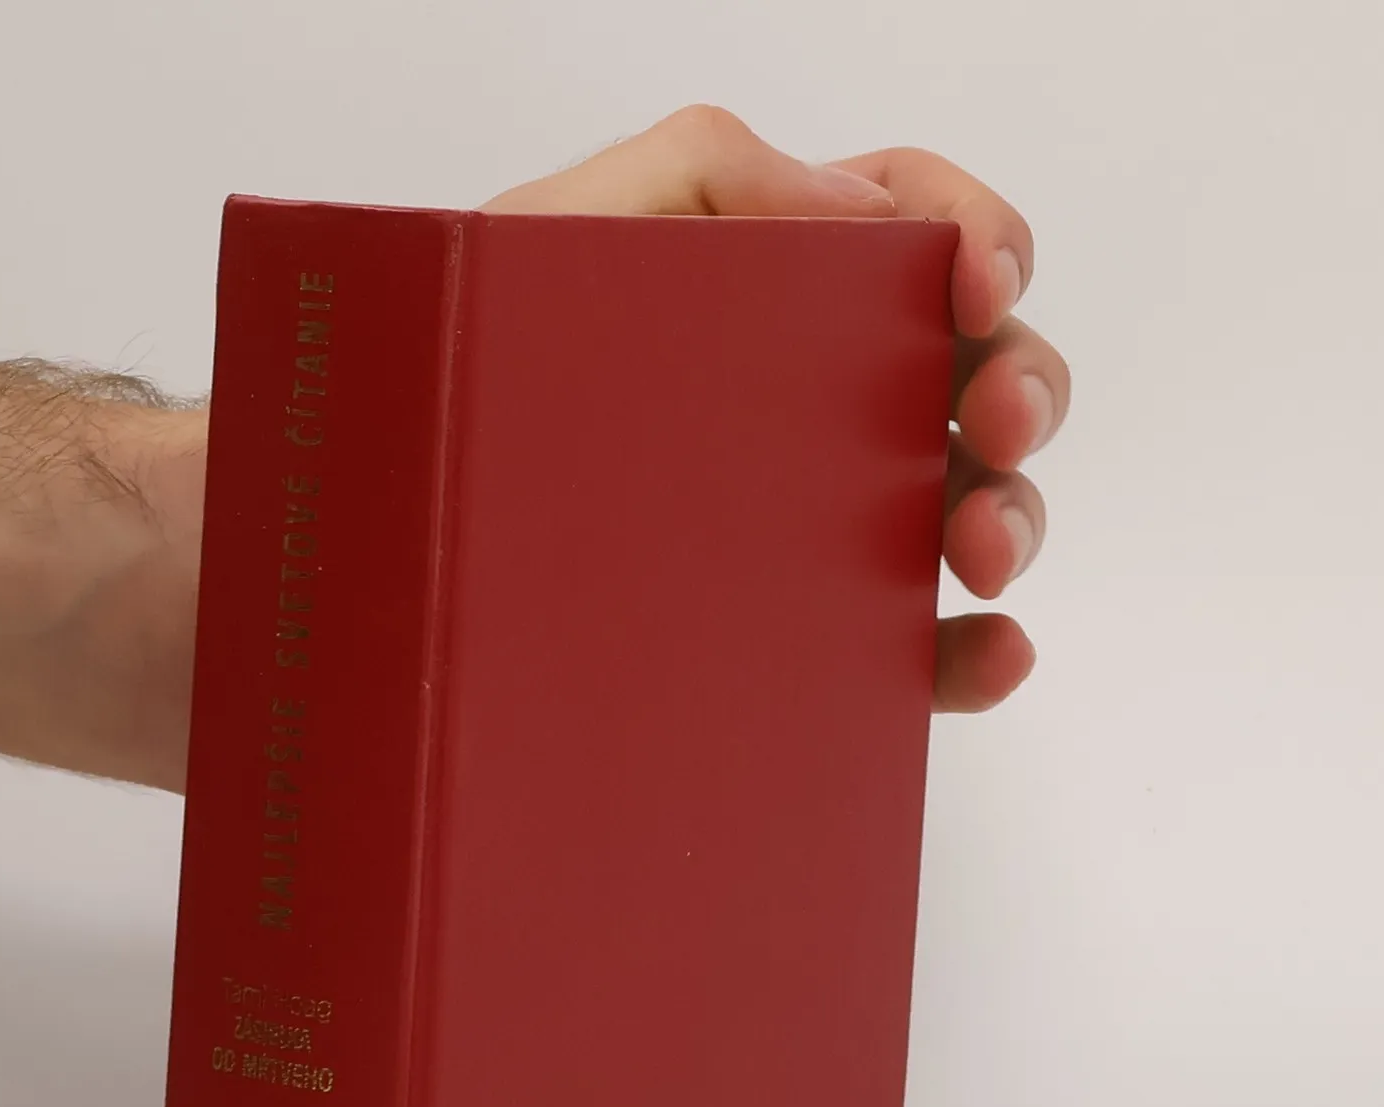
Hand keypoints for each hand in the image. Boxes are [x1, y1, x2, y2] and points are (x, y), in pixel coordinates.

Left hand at [482, 106, 1067, 713]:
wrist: (364, 566)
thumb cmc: (442, 389)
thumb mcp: (545, 242)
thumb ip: (695, 174)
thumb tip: (859, 208)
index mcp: (759, 289)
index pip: (913, 229)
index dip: (980, 236)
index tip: (981, 283)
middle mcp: (803, 406)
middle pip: (970, 369)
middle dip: (1019, 382)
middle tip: (996, 420)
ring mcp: (810, 528)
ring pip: (967, 505)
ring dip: (1011, 514)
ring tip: (980, 550)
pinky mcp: (801, 642)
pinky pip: (914, 650)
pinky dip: (973, 654)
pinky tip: (992, 651)